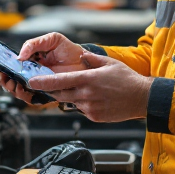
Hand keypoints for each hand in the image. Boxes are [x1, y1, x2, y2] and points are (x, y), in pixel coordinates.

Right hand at [0, 32, 88, 105]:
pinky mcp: (43, 92)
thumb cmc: (68, 50)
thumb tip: (19, 56)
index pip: (6, 64)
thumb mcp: (51, 39)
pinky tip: (21, 87)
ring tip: (8, 79)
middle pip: (5, 78)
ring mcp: (34, 83)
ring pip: (14, 89)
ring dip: (8, 85)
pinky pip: (28, 97)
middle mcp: (28, 73)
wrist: (86, 62)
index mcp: (28, 60)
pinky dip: (22, 93)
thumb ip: (33, 44)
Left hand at [28, 52, 152, 122]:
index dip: (43, 82)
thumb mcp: (109, 63)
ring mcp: (90, 107)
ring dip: (71, 96)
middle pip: (60, 93)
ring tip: (83, 90)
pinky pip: (82, 110)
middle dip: (52, 89)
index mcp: (88, 79)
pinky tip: (95, 98)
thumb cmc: (128, 80)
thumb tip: (81, 56)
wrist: (142, 98)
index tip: (32, 82)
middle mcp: (87, 94)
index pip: (59, 81)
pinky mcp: (94, 117)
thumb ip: (92, 59)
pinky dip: (82, 104)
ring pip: (71, 102)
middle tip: (48, 85)